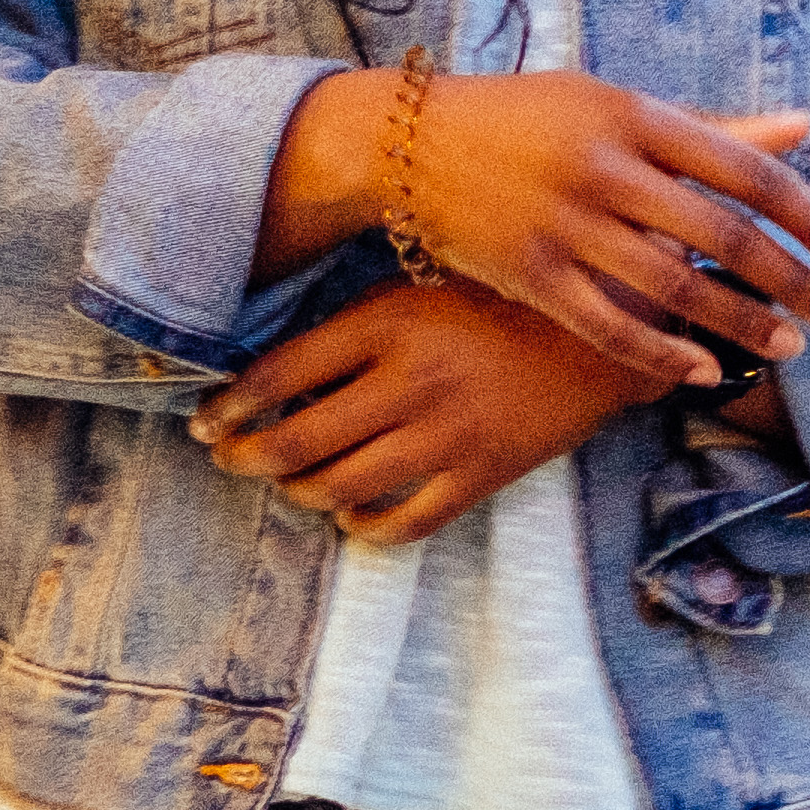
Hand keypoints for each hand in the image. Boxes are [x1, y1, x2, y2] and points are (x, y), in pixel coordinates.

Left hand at [194, 281, 649, 544]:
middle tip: (228, 457)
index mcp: (389, 322)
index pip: (279, 374)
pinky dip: (363, 526)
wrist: (604, 333)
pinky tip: (352, 511)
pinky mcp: (480, 476)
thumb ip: (357, 320)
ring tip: (289, 480)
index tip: (204, 419)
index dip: (228, 406)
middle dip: (244, 457)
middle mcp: (409, 382)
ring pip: (338, 488)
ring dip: (298, 491)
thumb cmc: (503, 298)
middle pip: (295, 441)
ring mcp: (446, 436)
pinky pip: (402, 524)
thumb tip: (276, 368)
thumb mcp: (423, 283)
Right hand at [259, 70, 809, 402]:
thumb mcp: (615, 104)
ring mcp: (564, 225)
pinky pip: (608, 326)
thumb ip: (710, 128)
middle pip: (721, 234)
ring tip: (792, 345)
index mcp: (636, 116)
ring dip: (741, 321)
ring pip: (673, 286)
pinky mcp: (529, 275)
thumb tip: (803, 127)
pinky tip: (708, 369)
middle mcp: (605, 169)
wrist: (407, 144)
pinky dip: (662, 352)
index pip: (746, 172)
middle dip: (791, 278)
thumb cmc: (529, 119)